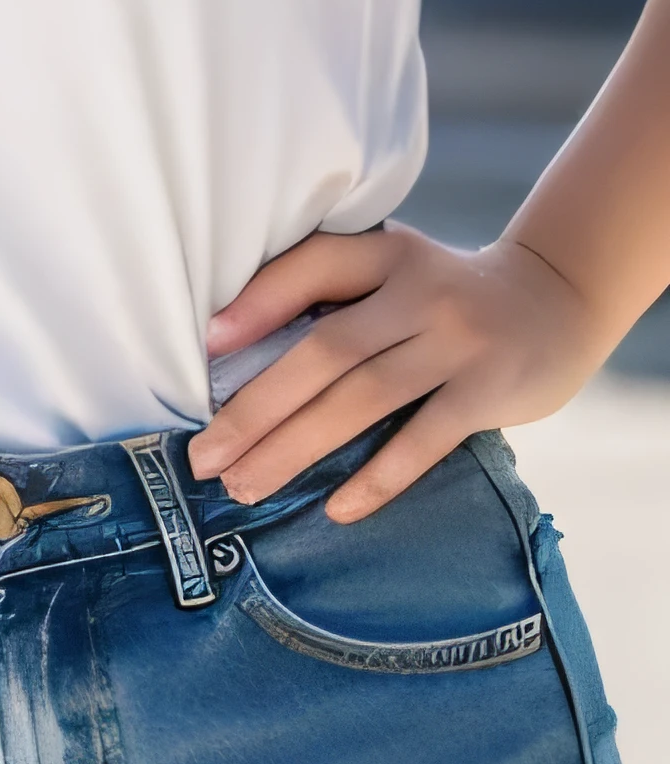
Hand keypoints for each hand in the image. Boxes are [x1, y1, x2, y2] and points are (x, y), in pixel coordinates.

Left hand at [185, 220, 606, 522]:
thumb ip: (338, 293)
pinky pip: (422, 442)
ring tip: (246, 487)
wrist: (558, 299)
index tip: (204, 348)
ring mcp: (457, 342)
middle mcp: (419, 292)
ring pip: (362, 401)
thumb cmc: (447, 293)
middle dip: (256, 409)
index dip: (257, 304)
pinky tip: (336, 509)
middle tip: (204, 457)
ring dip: (296, 449)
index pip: (313, 267)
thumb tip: (234, 348)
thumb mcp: (397, 269)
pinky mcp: (489, 392)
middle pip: (325, 352)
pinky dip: (377, 478)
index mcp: (386, 253)